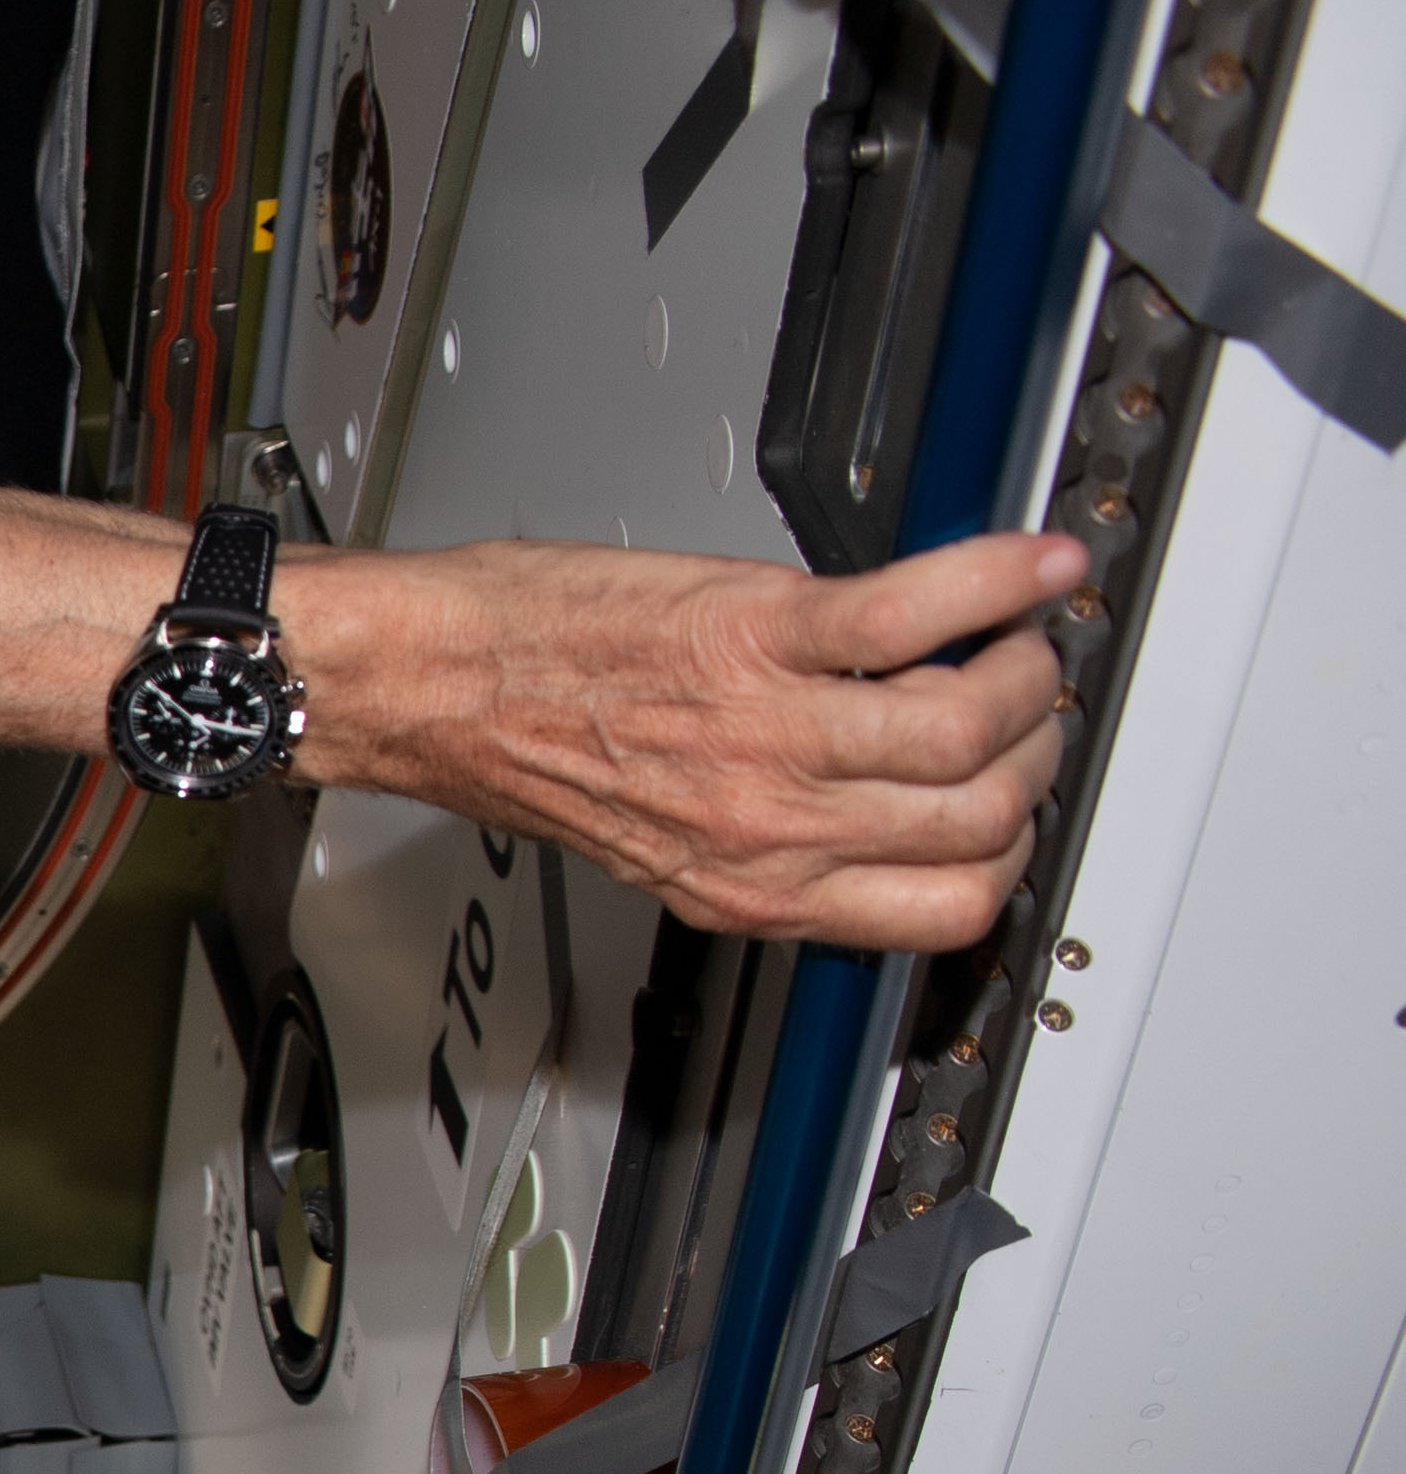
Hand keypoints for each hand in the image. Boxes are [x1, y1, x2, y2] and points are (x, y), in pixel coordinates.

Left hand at [293, 534, 1084, 949]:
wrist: (441, 683)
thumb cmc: (526, 748)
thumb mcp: (662, 846)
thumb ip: (770, 847)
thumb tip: (868, 820)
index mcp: (752, 889)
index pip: (949, 910)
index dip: (1006, 849)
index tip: (1008, 790)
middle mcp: (771, 827)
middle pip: (980, 817)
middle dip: (1031, 751)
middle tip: (1020, 698)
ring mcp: (771, 732)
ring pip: (970, 726)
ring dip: (1023, 670)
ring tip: (1011, 636)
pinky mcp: (763, 634)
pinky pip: (922, 611)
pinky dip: (999, 579)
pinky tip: (1030, 564)